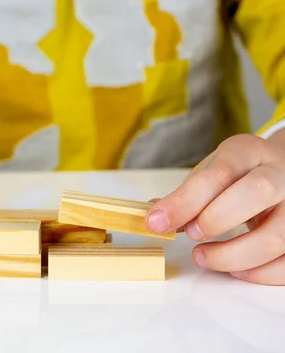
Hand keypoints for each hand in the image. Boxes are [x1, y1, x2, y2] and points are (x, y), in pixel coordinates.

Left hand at [145, 133, 284, 284]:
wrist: (283, 168)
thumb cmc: (240, 174)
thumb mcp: (212, 171)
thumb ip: (186, 194)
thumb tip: (153, 216)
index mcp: (249, 152)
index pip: (219, 172)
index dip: (185, 200)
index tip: (157, 222)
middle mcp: (281, 174)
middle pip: (257, 192)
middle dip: (216, 219)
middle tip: (192, 234)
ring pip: (278, 235)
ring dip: (234, 254)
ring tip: (204, 257)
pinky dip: (260, 273)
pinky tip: (235, 270)